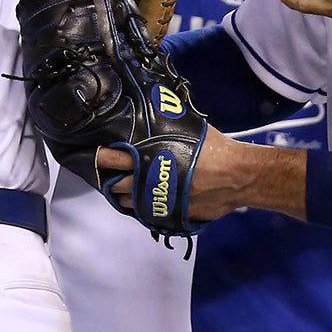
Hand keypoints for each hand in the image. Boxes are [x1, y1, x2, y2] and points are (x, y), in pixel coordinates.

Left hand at [96, 127, 296, 221]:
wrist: (236, 176)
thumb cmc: (214, 149)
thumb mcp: (187, 130)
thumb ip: (165, 128)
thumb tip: (155, 116)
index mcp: (151, 156)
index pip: (114, 157)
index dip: (102, 156)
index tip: (95, 153)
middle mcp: (149, 180)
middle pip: (115, 183)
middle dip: (110, 178)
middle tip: (110, 172)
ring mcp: (157, 201)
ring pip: (127, 201)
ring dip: (124, 194)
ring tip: (127, 186)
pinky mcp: (167, 215)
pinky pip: (145, 213)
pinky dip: (141, 206)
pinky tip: (145, 198)